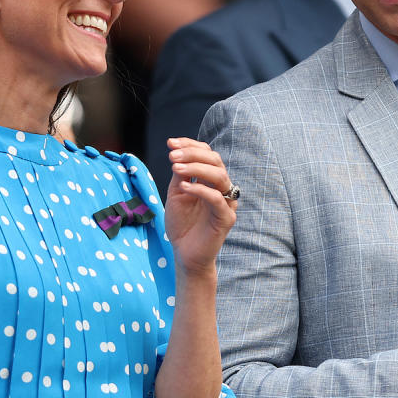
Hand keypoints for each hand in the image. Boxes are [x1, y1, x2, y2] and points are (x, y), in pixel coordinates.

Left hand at [163, 137, 236, 274]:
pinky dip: (200, 190)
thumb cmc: (181, 225)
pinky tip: (184, 187)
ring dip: (196, 168)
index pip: (206, 154)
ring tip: (175, 167)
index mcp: (211, 180)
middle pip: (215, 160)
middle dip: (192, 154)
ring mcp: (227, 202)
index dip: (190, 145)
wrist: (185, 254)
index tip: (170, 143)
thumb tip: (177, 153)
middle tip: (172, 155)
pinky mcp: (226, 218)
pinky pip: (217, 199)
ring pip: (219, 176)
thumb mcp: (176, 194)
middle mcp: (222, 187)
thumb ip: (180, 175)